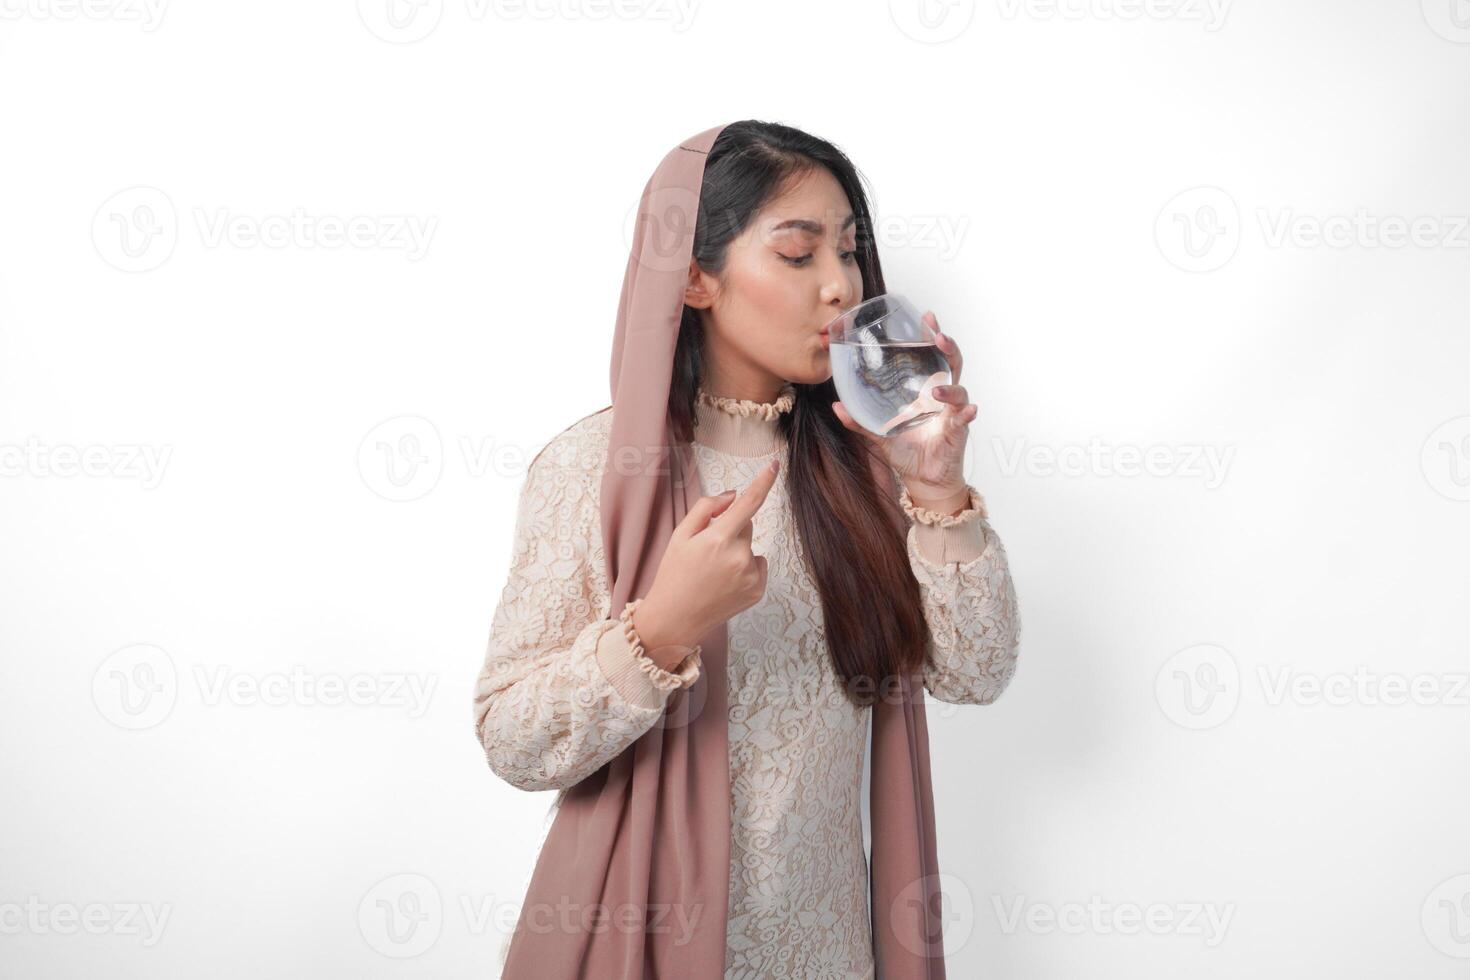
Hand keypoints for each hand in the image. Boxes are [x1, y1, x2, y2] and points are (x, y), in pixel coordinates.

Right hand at [633, 458, 779, 659]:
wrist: (675, 619)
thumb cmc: (674, 575)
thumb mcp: (680, 535)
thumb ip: (706, 509)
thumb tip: (732, 496)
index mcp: (719, 539)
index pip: (749, 503)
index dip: (764, 481)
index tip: (775, 465)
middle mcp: (740, 557)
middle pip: (745, 525)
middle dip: (730, 529)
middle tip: (706, 550)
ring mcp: (751, 576)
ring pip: (750, 546)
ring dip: (737, 551)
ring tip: (713, 571)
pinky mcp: (758, 590)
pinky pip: (757, 565)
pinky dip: (744, 568)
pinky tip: (724, 582)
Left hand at [831, 310, 974, 510]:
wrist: (923, 480)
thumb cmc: (908, 452)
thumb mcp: (879, 434)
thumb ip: (859, 421)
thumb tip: (836, 405)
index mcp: (925, 391)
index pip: (932, 357)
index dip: (931, 336)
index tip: (926, 317)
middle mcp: (942, 397)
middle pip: (951, 364)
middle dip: (948, 347)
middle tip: (938, 335)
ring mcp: (952, 413)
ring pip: (959, 390)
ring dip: (950, 386)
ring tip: (936, 388)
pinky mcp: (958, 432)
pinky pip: (964, 419)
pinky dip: (967, 414)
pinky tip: (968, 411)